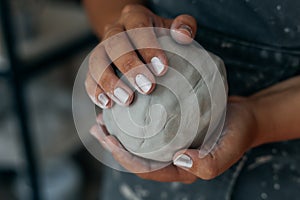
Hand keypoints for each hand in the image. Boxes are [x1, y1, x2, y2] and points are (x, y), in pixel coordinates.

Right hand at [85, 4, 196, 108]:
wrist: (133, 39)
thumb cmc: (158, 37)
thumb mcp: (171, 28)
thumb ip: (183, 26)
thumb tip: (183, 35)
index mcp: (134, 16)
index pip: (138, 26)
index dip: (149, 47)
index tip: (162, 69)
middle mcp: (114, 30)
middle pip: (115, 44)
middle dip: (130, 67)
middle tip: (147, 88)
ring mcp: (100, 48)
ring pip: (97, 61)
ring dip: (110, 82)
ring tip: (127, 100)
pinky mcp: (93, 66)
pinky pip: (88, 77)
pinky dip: (95, 91)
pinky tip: (107, 104)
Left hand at [90, 97, 257, 181]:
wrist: (247, 116)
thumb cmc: (238, 132)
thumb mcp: (230, 148)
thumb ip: (210, 162)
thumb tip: (179, 159)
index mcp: (180, 168)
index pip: (146, 168)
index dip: (124, 158)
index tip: (108, 140)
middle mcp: (171, 158)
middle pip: (136, 156)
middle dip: (113, 146)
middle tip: (98, 129)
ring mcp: (171, 143)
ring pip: (139, 142)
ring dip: (119, 132)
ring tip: (101, 120)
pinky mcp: (172, 128)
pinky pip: (148, 126)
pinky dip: (133, 119)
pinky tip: (122, 106)